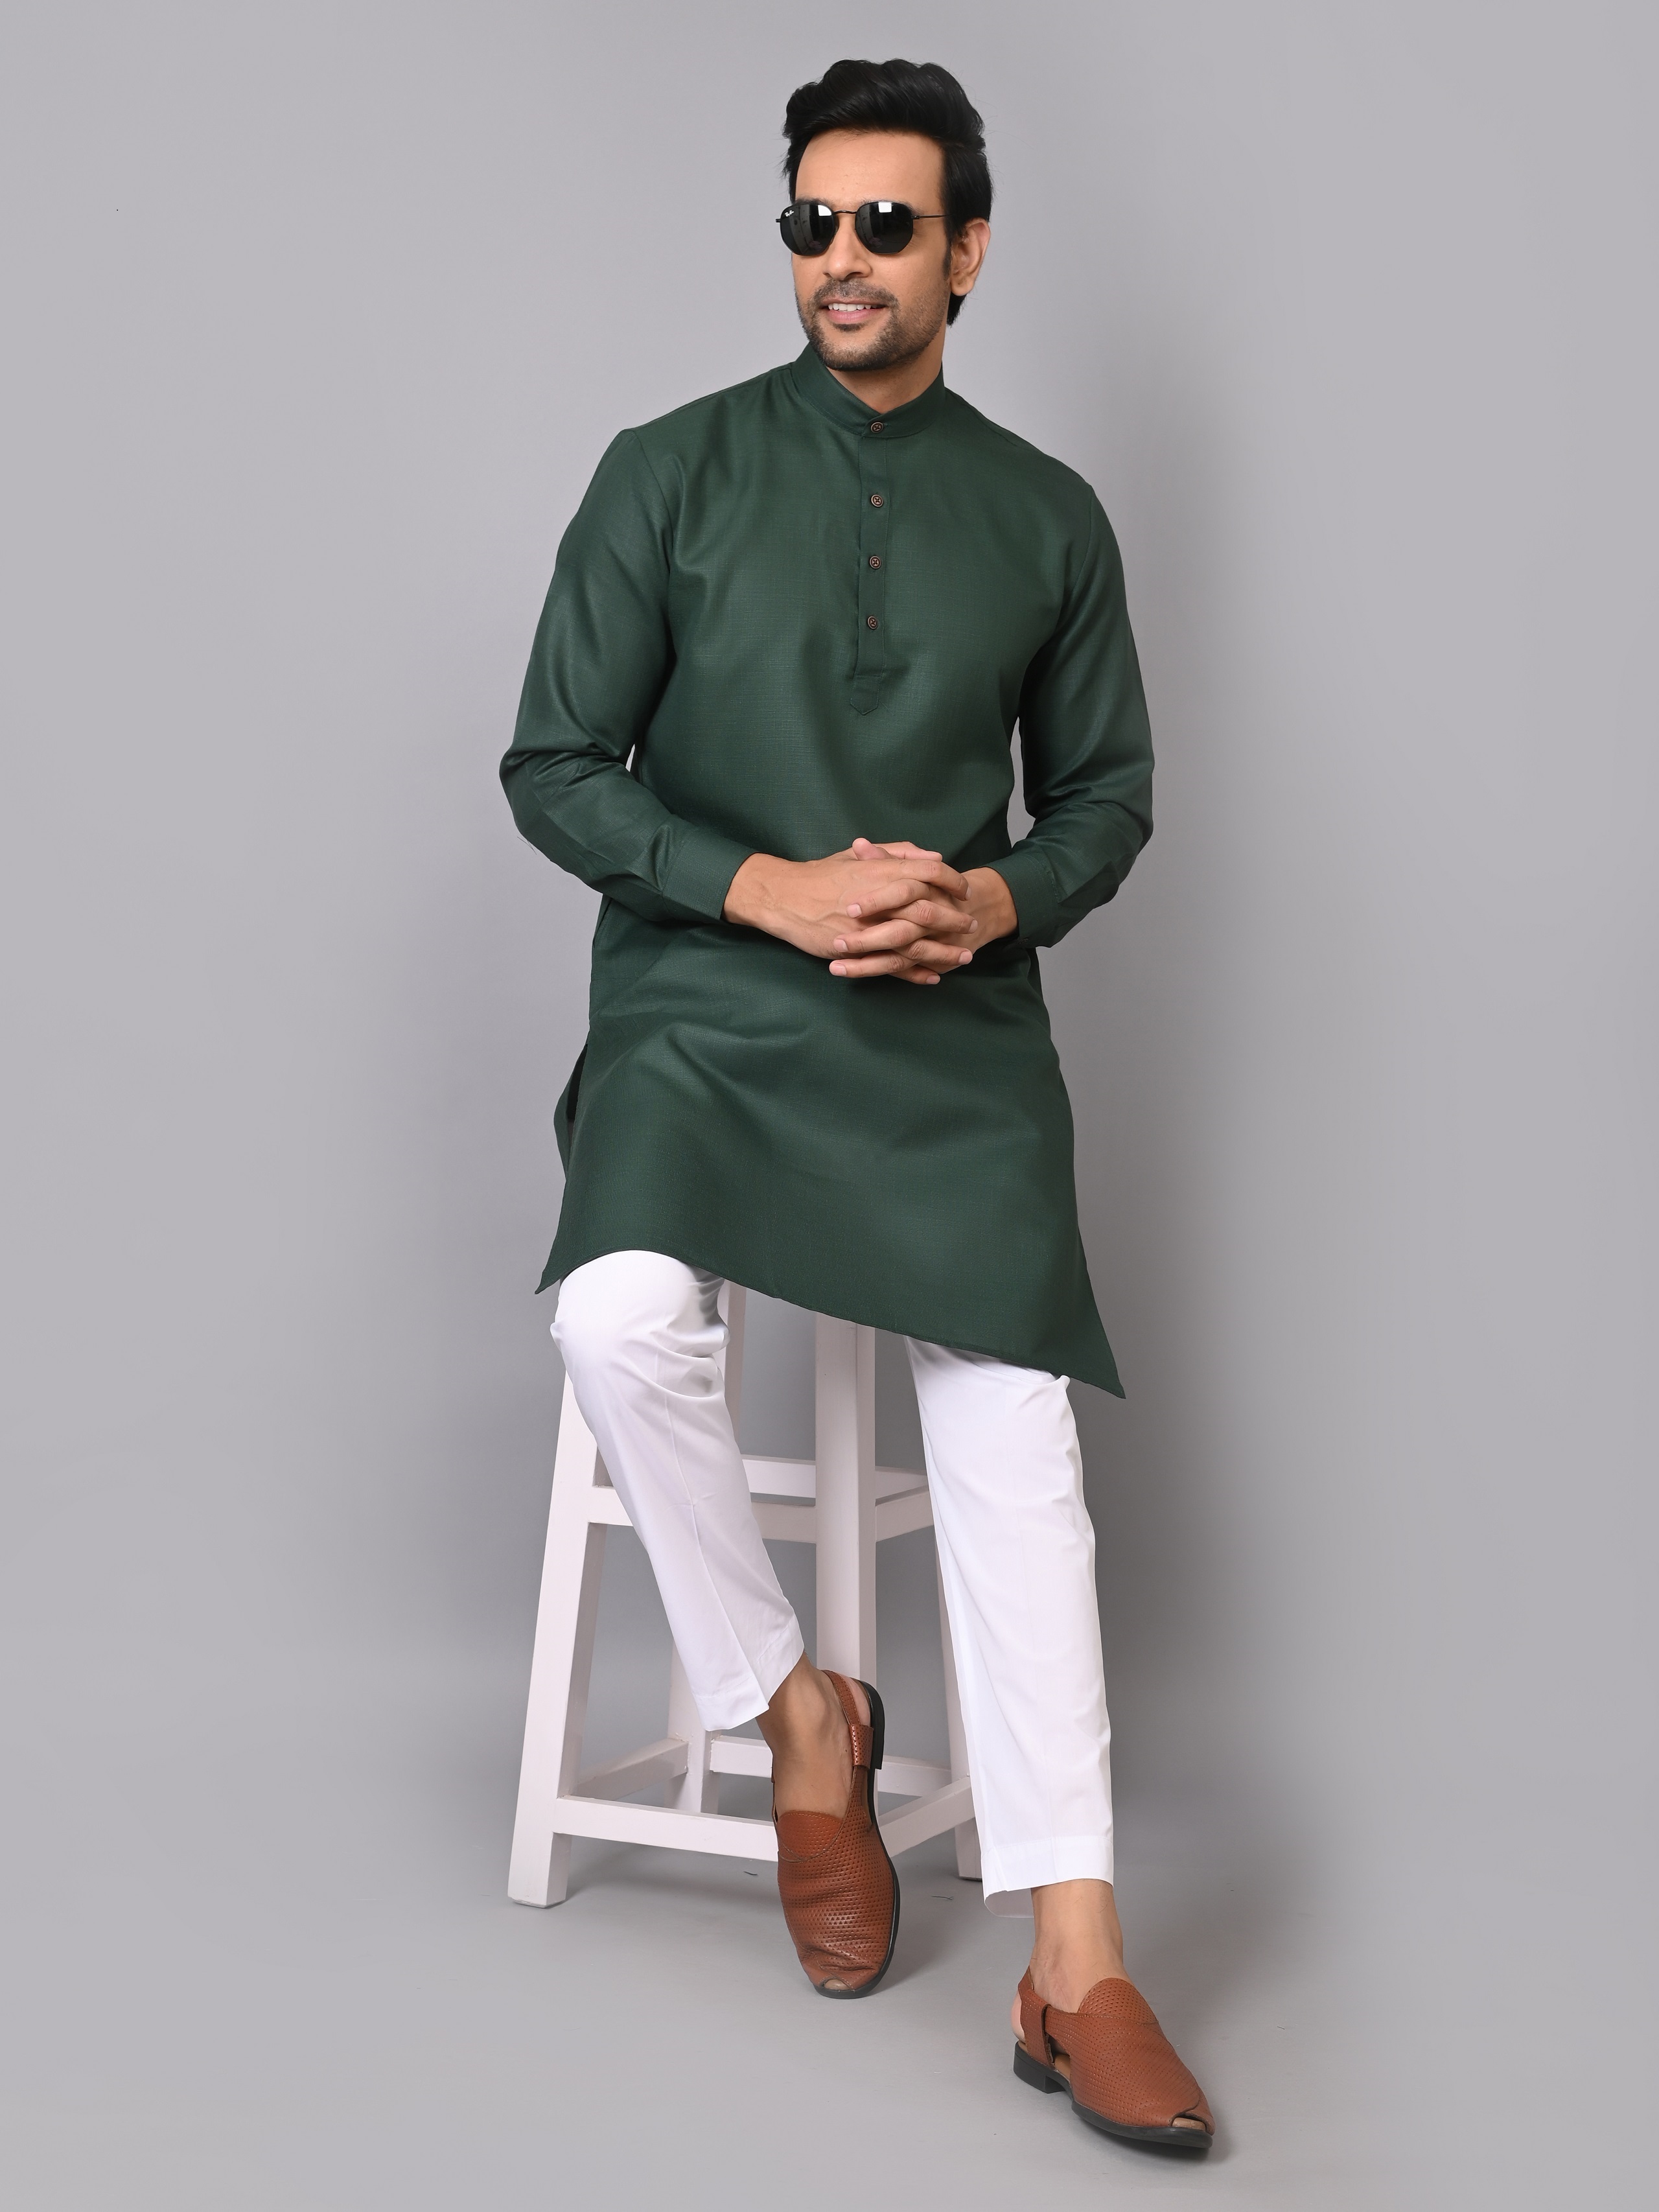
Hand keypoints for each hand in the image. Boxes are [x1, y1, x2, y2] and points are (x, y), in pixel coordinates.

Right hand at [724, 838, 1017, 985]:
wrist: (784, 898)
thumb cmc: (821, 875)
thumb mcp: (857, 855)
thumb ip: (896, 853)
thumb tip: (931, 855)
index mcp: (883, 870)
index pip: (931, 871)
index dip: (953, 881)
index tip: (966, 890)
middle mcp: (881, 897)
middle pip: (931, 909)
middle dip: (956, 919)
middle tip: (972, 925)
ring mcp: (870, 926)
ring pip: (917, 941)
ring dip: (944, 950)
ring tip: (965, 956)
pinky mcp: (859, 950)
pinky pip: (894, 964)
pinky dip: (915, 971)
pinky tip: (933, 976)